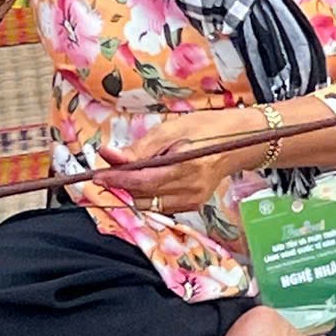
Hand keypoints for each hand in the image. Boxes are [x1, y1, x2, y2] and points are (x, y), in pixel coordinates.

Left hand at [102, 108, 269, 216]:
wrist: (238, 140)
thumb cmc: (205, 128)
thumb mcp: (170, 129)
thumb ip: (140, 147)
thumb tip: (110, 155)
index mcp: (187, 165)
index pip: (143, 180)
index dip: (117, 178)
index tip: (97, 175)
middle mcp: (192, 187)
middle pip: (142, 194)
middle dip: (123, 183)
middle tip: (112, 169)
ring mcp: (194, 199)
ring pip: (148, 204)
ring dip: (134, 190)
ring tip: (133, 172)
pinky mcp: (194, 205)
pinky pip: (161, 206)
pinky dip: (149, 195)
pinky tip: (151, 180)